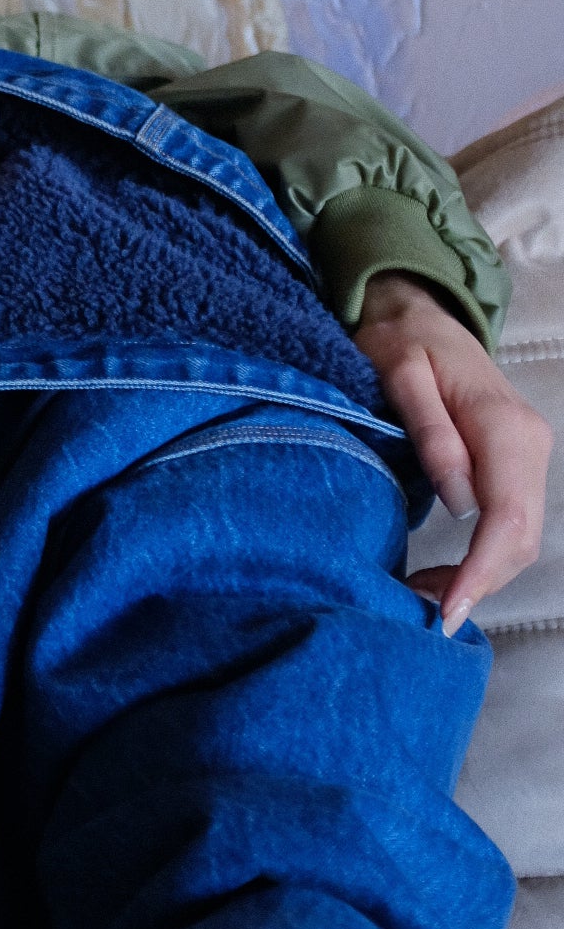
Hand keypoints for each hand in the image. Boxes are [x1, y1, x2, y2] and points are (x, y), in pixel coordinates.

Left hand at [354, 272, 552, 632]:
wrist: (418, 314)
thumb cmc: (399, 341)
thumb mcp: (399, 374)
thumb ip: (430, 433)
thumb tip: (460, 501)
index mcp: (504, 426)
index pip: (507, 516)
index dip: (481, 570)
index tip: (447, 609)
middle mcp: (529, 444)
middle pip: (522, 537)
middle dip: (481, 582)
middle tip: (425, 614)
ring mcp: (528, 455)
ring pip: (521, 537)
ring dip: (483, 576)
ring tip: (428, 599)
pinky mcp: (515, 463)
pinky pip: (511, 522)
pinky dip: (485, 557)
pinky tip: (447, 574)